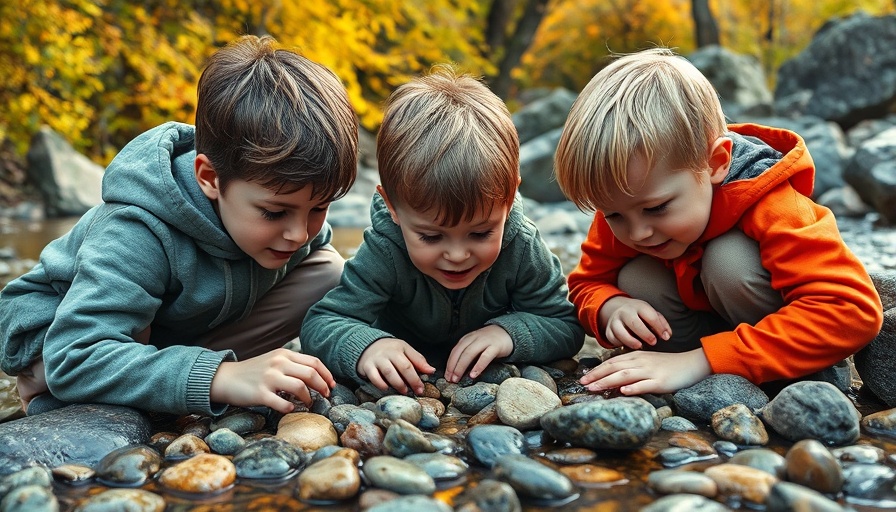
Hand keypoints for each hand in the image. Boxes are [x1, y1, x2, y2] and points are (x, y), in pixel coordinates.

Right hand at [210, 348, 334, 413]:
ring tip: (309, 403)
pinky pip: (282, 403)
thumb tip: (316, 375)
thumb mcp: (274, 360)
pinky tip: (291, 409)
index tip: (332, 385)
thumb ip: (292, 364)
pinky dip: (290, 407)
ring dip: (309, 398)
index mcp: (284, 354)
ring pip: (300, 387)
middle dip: (322, 386)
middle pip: (311, 374)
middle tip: (326, 396)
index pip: (314, 362)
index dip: (327, 374)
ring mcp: (269, 378)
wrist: (225, 378)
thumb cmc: (253, 371)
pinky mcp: (260, 393)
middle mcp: (278, 363)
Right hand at [356, 338, 434, 394]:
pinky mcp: (367, 366)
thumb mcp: (405, 351)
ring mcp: (377, 359)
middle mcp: (389, 352)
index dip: (419, 375)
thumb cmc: (390, 351)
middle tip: (417, 391)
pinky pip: (374, 377)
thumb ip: (418, 360)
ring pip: (389, 372)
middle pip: (403, 367)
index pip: (413, 361)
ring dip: (398, 384)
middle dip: (412, 381)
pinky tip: (386, 388)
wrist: (368, 346)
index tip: (422, 386)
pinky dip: (380, 384)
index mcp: (400, 347)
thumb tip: (431, 370)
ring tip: (404, 391)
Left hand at [445, 324, 512, 382]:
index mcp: (467, 339)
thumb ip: (467, 355)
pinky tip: (473, 374)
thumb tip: (456, 372)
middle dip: (453, 367)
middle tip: (450, 379)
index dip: (449, 364)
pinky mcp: (495, 346)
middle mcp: (474, 338)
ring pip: (469, 353)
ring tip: (458, 378)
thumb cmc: (489, 342)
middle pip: (460, 352)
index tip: (446, 376)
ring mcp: (485, 341)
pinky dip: (478, 366)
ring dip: (461, 367)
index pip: (455, 351)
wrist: (507, 333)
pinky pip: (485, 357)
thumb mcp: (475, 345)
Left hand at [579, 348, 710, 394]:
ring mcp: (651, 372)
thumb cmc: (668, 365)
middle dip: (596, 376)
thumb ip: (631, 368)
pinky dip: (634, 387)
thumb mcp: (647, 363)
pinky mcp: (661, 382)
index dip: (596, 370)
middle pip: (614, 368)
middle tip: (582, 384)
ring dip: (608, 381)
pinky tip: (623, 391)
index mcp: (636, 357)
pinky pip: (646, 384)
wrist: (692, 364)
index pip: (611, 363)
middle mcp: (641, 362)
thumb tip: (614, 380)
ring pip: (625, 375)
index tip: (583, 378)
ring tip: (594, 388)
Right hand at [599, 296, 671, 348]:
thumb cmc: (640, 315)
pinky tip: (629, 346)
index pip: (650, 316)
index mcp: (639, 306)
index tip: (665, 337)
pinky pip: (612, 339)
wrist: (619, 309)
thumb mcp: (651, 314)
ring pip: (620, 331)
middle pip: (634, 323)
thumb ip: (661, 324)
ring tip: (639, 346)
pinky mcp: (608, 330)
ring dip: (630, 340)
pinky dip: (620, 344)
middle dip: (645, 334)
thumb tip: (667, 336)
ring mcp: (615, 321)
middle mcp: (625, 312)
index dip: (659, 328)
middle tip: (653, 342)